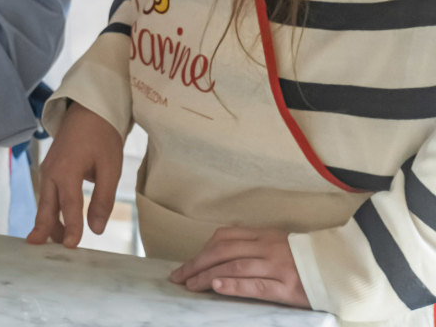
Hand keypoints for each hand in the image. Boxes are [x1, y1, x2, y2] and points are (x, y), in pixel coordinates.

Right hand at [26, 102, 124, 247]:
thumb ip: (103, 199)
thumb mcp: (110, 168)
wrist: (88, 110)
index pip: (69, 206)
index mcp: (67, 171)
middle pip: (47, 207)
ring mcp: (47, 170)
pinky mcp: (49, 168)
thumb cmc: (102, 137)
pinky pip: (47, 193)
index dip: (71, 228)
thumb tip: (96, 229)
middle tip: (39, 247)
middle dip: (44, 228)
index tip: (72, 247)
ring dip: (48, 221)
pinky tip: (54, 219)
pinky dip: (49, 209)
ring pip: (45, 202)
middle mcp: (51, 172)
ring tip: (51, 241)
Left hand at [169, 227, 308, 306]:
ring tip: (191, 285)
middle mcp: (268, 248)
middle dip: (197, 264)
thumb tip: (219, 253)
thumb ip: (253, 244)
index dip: (202, 250)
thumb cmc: (306, 258)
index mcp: (264, 235)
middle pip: (223, 252)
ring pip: (234, 267)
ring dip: (207, 276)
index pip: (224, 238)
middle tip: (179, 277)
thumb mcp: (278, 243)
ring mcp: (278, 267)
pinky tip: (217, 287)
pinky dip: (234, 285)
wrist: (344, 269)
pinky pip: (256, 285)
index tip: (187, 264)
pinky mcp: (288, 288)